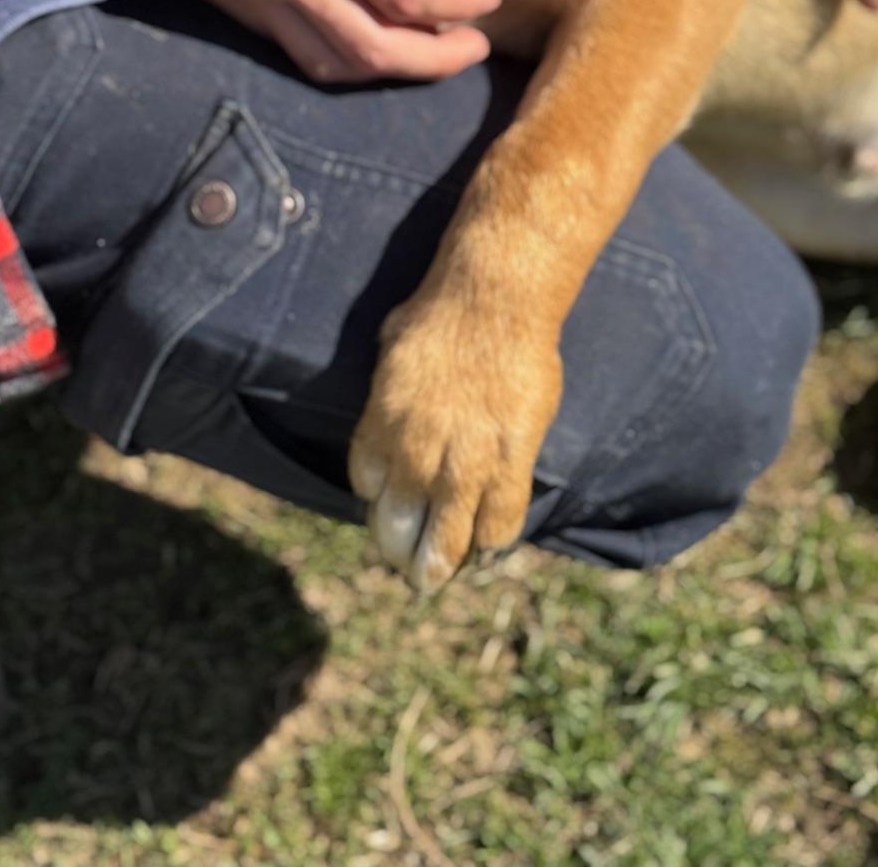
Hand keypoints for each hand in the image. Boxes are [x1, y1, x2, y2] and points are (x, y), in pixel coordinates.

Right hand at [139, 0, 501, 81]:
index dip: (458, 8)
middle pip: (378, 49)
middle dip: (435, 59)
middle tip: (474, 49)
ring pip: (334, 62)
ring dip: (387, 69)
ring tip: (423, 53)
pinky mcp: (228, 1)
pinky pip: (293, 50)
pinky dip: (338, 59)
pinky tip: (356, 40)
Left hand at [350, 285, 562, 588]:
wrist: (494, 300)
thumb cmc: (441, 312)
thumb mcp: (392, 349)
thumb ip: (391, 389)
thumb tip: (391, 395)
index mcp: (380, 426)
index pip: (368, 486)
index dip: (379, 500)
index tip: (389, 505)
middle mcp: (414, 455)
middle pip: (398, 528)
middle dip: (402, 553)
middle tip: (409, 566)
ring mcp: (463, 464)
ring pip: (447, 540)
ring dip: (440, 565)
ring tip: (437, 577)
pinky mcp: (509, 462)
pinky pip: (500, 522)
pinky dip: (492, 540)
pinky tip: (487, 545)